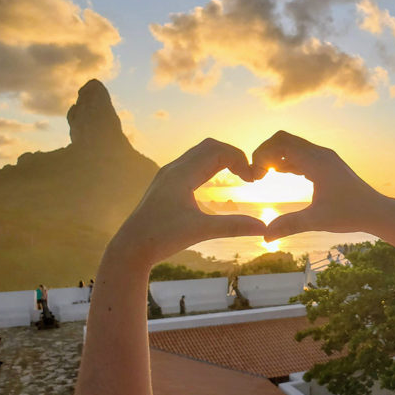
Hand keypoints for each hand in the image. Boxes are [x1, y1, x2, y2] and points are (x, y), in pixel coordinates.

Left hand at [108, 138, 265, 266]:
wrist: (130, 248)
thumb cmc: (162, 239)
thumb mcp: (201, 231)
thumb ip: (233, 226)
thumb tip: (264, 228)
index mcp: (182, 174)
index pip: (218, 151)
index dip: (240, 159)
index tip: (253, 180)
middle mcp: (174, 169)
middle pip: (210, 146)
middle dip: (233, 156)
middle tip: (248, 175)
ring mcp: (168, 175)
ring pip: (200, 154)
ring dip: (222, 160)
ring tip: (239, 177)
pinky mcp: (166, 184)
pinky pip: (192, 164)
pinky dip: (210, 167)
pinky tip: (217, 184)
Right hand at [252, 131, 385, 240]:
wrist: (376, 211)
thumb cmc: (350, 214)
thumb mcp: (317, 221)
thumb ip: (289, 225)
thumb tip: (265, 238)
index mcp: (316, 162)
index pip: (280, 144)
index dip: (261, 156)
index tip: (256, 177)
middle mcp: (320, 154)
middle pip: (283, 140)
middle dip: (265, 153)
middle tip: (257, 175)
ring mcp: (325, 157)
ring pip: (293, 146)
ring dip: (276, 157)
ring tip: (263, 176)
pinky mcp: (327, 164)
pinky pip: (302, 154)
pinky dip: (288, 161)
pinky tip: (279, 174)